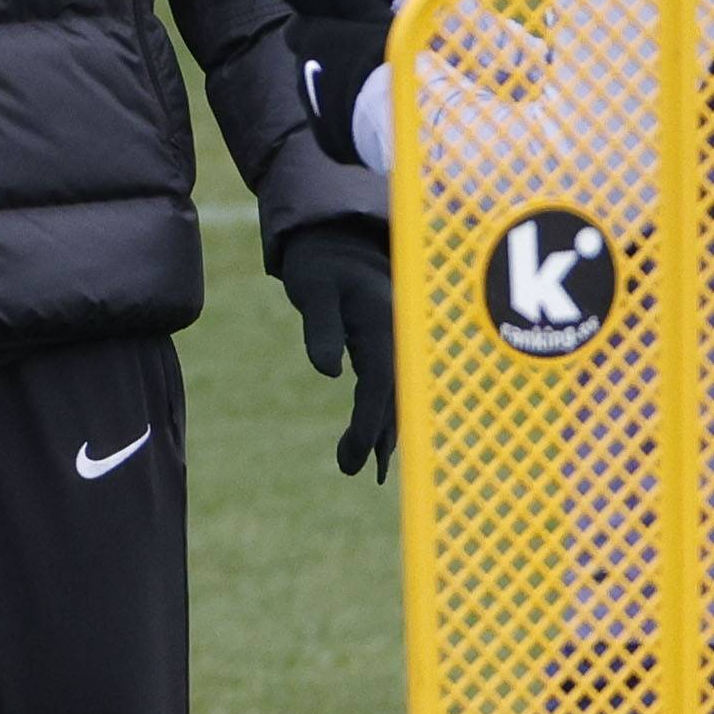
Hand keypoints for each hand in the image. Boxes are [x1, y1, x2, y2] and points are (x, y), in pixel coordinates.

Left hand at [270, 221, 396, 480]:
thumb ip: (320, 329)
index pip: (380, 381)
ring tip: (364, 469)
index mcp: (382, 323)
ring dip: (385, 433)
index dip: (370, 422)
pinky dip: (387, 418)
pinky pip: (393, 389)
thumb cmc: (321, 266)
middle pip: (395, 395)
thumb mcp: (314, 290)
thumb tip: (329, 372)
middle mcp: (398, 336)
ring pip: (398, 396)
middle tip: (352, 470)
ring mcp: (398, 343)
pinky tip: (377, 446)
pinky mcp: (390, 349)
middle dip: (378, 436)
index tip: (356, 456)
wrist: (339, 243)